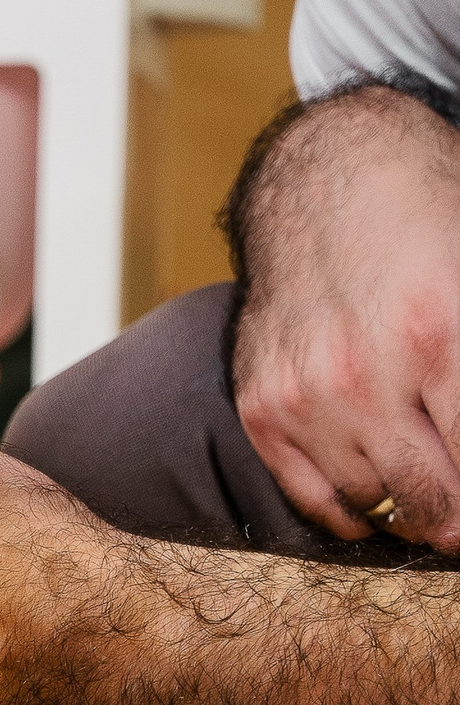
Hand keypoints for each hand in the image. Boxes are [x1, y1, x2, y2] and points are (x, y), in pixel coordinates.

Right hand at [227, 82, 459, 552]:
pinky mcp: (263, 406)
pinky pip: (310, 498)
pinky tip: (378, 499)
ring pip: (372, 504)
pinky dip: (350, 513)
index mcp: (439, 334)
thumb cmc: (426, 227)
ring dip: (408, 512)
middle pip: (430, 499)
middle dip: (456, 522)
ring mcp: (305, 396)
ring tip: (430, 501)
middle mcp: (365, 375)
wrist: (325, 182)